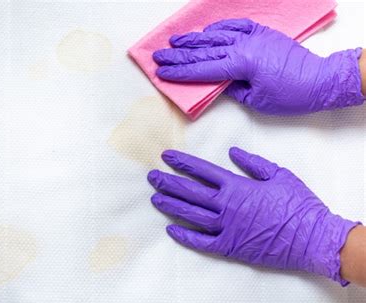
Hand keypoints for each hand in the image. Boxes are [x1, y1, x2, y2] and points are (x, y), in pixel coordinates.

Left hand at [147, 147, 358, 285]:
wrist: (312, 237)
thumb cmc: (298, 204)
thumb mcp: (279, 174)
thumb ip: (253, 163)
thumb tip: (233, 152)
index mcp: (237, 186)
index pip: (202, 170)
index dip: (183, 162)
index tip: (167, 157)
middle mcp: (226, 205)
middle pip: (190, 191)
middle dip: (169, 182)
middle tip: (152, 177)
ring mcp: (226, 227)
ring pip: (192, 214)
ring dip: (172, 206)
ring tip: (155, 199)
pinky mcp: (230, 246)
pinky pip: (202, 241)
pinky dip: (186, 236)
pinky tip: (171, 229)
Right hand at [153, 19, 363, 114]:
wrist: (320, 80)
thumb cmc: (290, 96)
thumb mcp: (256, 100)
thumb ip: (232, 89)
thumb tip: (218, 83)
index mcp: (241, 65)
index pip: (202, 69)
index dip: (180, 72)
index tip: (162, 71)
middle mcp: (243, 46)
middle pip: (204, 51)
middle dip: (178, 55)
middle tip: (158, 55)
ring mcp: (253, 36)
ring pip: (216, 35)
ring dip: (194, 39)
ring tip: (175, 40)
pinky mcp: (262, 32)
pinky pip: (236, 25)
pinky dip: (220, 27)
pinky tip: (207, 30)